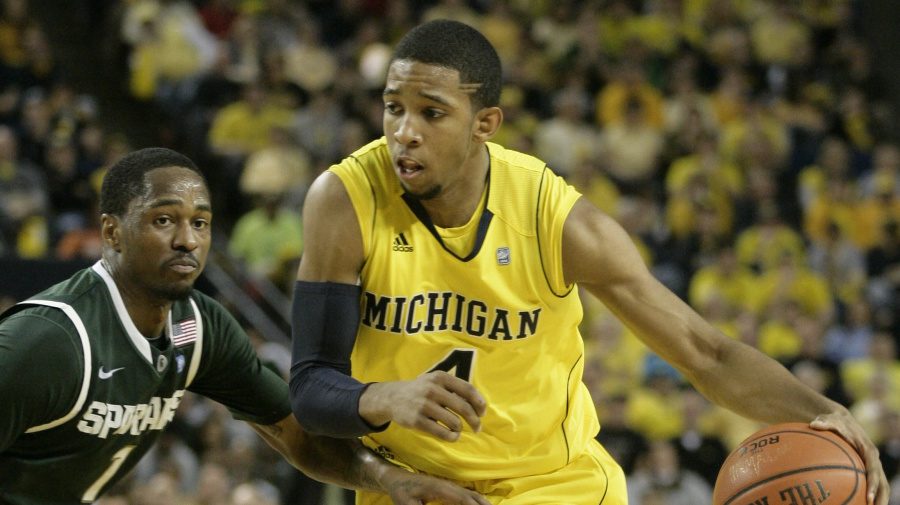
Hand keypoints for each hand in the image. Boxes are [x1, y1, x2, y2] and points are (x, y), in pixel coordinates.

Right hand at [360, 371, 486, 440]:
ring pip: (454, 422)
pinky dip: (452, 437)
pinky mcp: (417, 421)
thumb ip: (454, 388)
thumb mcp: (435, 381)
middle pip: (464, 408)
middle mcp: (433, 389)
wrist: (392, 398)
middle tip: (477, 428)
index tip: (483, 413)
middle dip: (475, 421)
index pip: (468, 389)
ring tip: (457, 430)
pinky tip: (452, 436)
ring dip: (460, 429)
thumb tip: (479, 405)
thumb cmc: (420, 390)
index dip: (479, 403)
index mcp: (441, 377)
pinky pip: (442, 433)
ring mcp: (424, 405)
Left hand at [384, 471, 490, 504]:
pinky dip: (475, 502)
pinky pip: (466, 497)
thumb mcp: (406, 504)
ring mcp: (450, 488)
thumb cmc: (401, 492)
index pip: (465, 500)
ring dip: (483, 504)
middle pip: (473, 497)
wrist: (396, 479)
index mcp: (442, 490)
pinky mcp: (448, 491)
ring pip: (472, 496)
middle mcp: (449, 487)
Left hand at [810, 412, 888, 504]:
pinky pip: (871, 485)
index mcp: (869, 451)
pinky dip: (869, 496)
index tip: (868, 496)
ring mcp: (872, 467)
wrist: (844, 422)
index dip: (873, 483)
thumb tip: (813, 424)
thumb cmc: (837, 423)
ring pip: (881, 487)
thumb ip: (824, 422)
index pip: (874, 469)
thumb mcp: (831, 420)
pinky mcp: (867, 470)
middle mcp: (874, 461)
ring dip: (879, 500)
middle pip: (883, 483)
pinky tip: (858, 504)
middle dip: (880, 498)